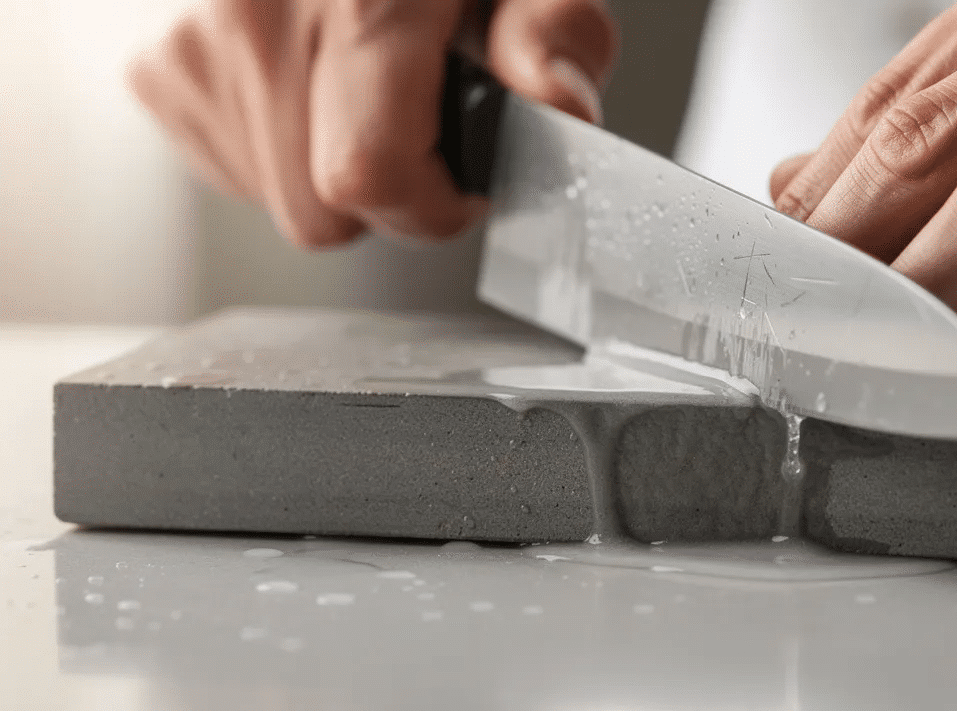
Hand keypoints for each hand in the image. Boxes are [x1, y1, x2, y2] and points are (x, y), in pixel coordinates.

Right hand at [130, 0, 616, 246]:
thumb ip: (553, 32)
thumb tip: (561, 101)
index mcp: (359, 0)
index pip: (370, 174)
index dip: (433, 204)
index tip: (464, 180)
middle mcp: (258, 18)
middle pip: (323, 211)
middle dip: (391, 193)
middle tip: (420, 119)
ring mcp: (200, 45)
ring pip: (282, 203)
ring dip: (336, 172)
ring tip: (364, 90)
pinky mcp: (162, 68)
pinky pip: (239, 173)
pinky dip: (287, 153)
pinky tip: (314, 88)